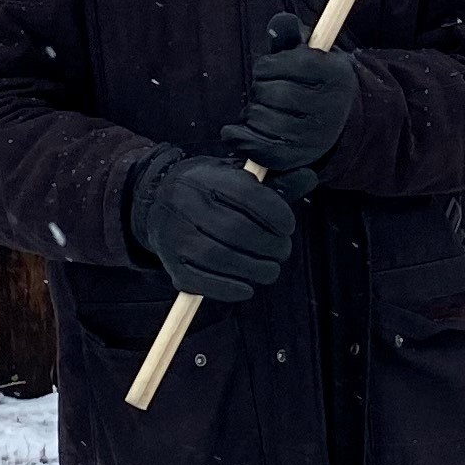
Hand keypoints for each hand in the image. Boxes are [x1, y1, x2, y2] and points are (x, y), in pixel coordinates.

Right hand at [132, 152, 297, 302]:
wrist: (156, 200)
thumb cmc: (208, 189)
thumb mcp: (237, 176)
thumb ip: (273, 181)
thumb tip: (308, 177)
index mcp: (206, 177)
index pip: (247, 195)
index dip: (274, 214)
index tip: (287, 227)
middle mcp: (185, 203)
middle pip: (235, 230)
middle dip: (268, 246)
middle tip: (282, 251)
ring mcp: (175, 235)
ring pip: (219, 258)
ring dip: (253, 269)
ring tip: (269, 270)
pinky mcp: (171, 263)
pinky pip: (201, 282)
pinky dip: (228, 289)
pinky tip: (246, 287)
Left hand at [220, 16, 360, 190]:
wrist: (335, 121)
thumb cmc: (311, 81)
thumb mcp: (306, 54)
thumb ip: (290, 35)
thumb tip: (279, 22)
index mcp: (335, 75)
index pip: (291, 63)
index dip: (269, 65)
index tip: (268, 69)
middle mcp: (330, 108)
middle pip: (272, 92)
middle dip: (259, 88)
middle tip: (266, 91)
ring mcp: (314, 138)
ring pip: (260, 118)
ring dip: (251, 111)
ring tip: (263, 110)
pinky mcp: (296, 159)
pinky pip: (257, 148)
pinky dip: (238, 137)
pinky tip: (234, 131)